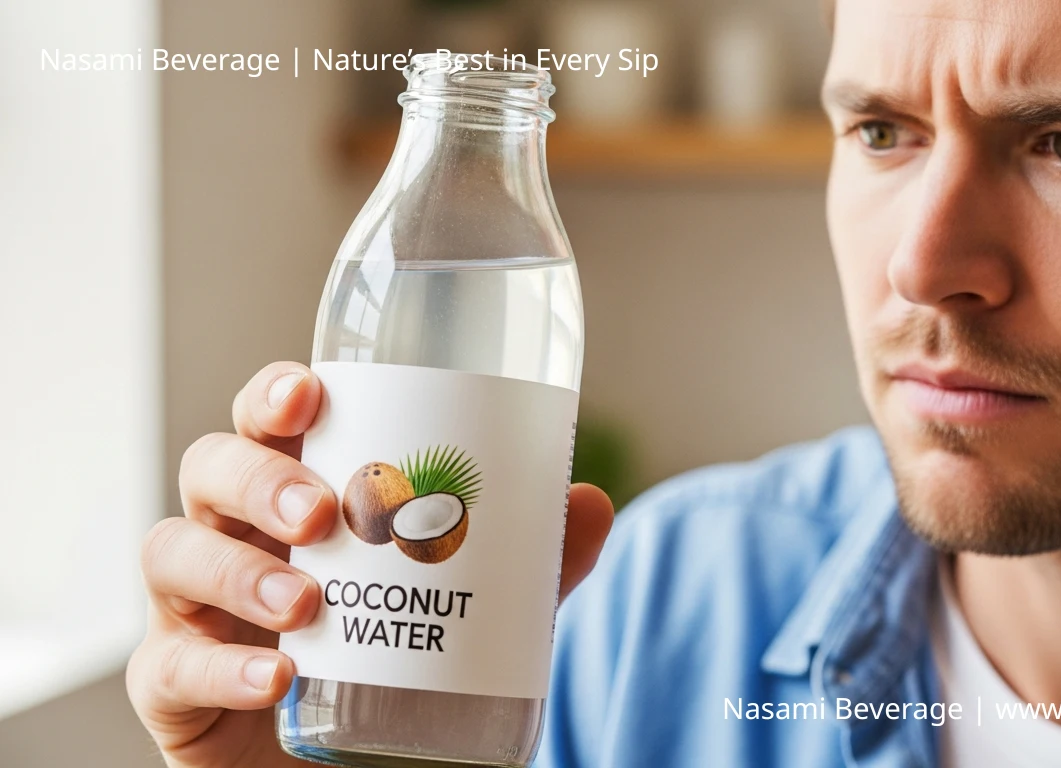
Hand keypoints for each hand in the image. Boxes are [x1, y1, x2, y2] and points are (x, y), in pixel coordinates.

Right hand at [127, 362, 614, 767]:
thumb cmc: (400, 658)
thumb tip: (589, 504)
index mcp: (300, 495)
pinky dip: (219, 668)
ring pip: (173, 552)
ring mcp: (195, 609)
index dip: (277, 394)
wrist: (361, 760)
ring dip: (239, 570)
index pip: (270, 423)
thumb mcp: (474, 605)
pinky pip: (168, 666)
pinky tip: (274, 677)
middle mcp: (237, 536)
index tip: (311, 392)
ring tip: (309, 601)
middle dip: (258, 476)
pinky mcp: (175, 686)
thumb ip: (529, 561)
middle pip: (209, 468)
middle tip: (323, 509)